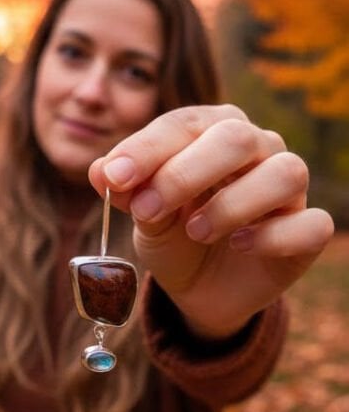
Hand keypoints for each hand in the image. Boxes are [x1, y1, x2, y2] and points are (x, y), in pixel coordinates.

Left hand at [89, 104, 333, 339]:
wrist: (199, 288)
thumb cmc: (172, 233)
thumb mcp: (142, 214)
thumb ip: (127, 191)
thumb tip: (100, 171)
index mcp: (212, 129)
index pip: (184, 123)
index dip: (147, 149)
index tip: (115, 178)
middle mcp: (258, 147)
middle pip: (236, 138)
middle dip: (185, 173)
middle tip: (148, 211)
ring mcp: (288, 188)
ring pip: (284, 173)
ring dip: (232, 204)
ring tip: (195, 231)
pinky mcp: (307, 230)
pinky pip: (310, 223)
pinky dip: (273, 236)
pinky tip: (239, 245)